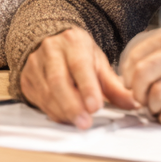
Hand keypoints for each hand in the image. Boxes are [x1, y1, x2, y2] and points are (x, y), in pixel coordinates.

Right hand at [18, 27, 137, 128]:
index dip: (87, 86)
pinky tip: (66, 117)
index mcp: (73, 42)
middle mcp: (50, 50)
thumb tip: (133, 102)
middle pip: (58, 80)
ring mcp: (35, 65)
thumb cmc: (75, 52)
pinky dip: (54, 112)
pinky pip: (39, 100)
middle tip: (85, 122)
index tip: (95, 105)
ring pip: (47, 92)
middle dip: (72, 105)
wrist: (48, 40)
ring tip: (78, 122)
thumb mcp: (98, 61)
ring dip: (63, 111)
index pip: (79, 64)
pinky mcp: (27, 80)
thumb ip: (114, 85)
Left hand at [118, 25, 160, 126]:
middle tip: (142, 99)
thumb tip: (126, 73)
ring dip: (153, 108)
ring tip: (159, 108)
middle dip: (137, 92)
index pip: (136, 55)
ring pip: (157, 95)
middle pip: (142, 74)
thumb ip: (157, 53)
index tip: (131, 85)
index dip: (127, 76)